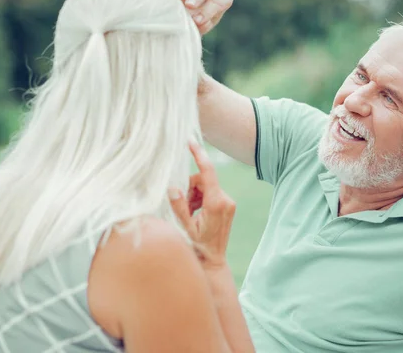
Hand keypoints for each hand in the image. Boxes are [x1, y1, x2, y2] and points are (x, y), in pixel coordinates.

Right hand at [169, 141, 235, 269]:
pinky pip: (210, 193)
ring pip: (205, 186)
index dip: (199, 155)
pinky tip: (196, 214)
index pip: (208, 172)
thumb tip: (173, 188)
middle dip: (190, 190)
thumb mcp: (185, 227)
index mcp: (216, 203)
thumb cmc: (197, 247)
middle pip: (203, 180)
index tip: (191, 141)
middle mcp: (226, 200)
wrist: (212, 261)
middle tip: (184, 208)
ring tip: (190, 215)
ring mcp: (229, 202)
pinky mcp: (228, 205)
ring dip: (194, 196)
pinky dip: (200, 199)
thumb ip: (179, 206)